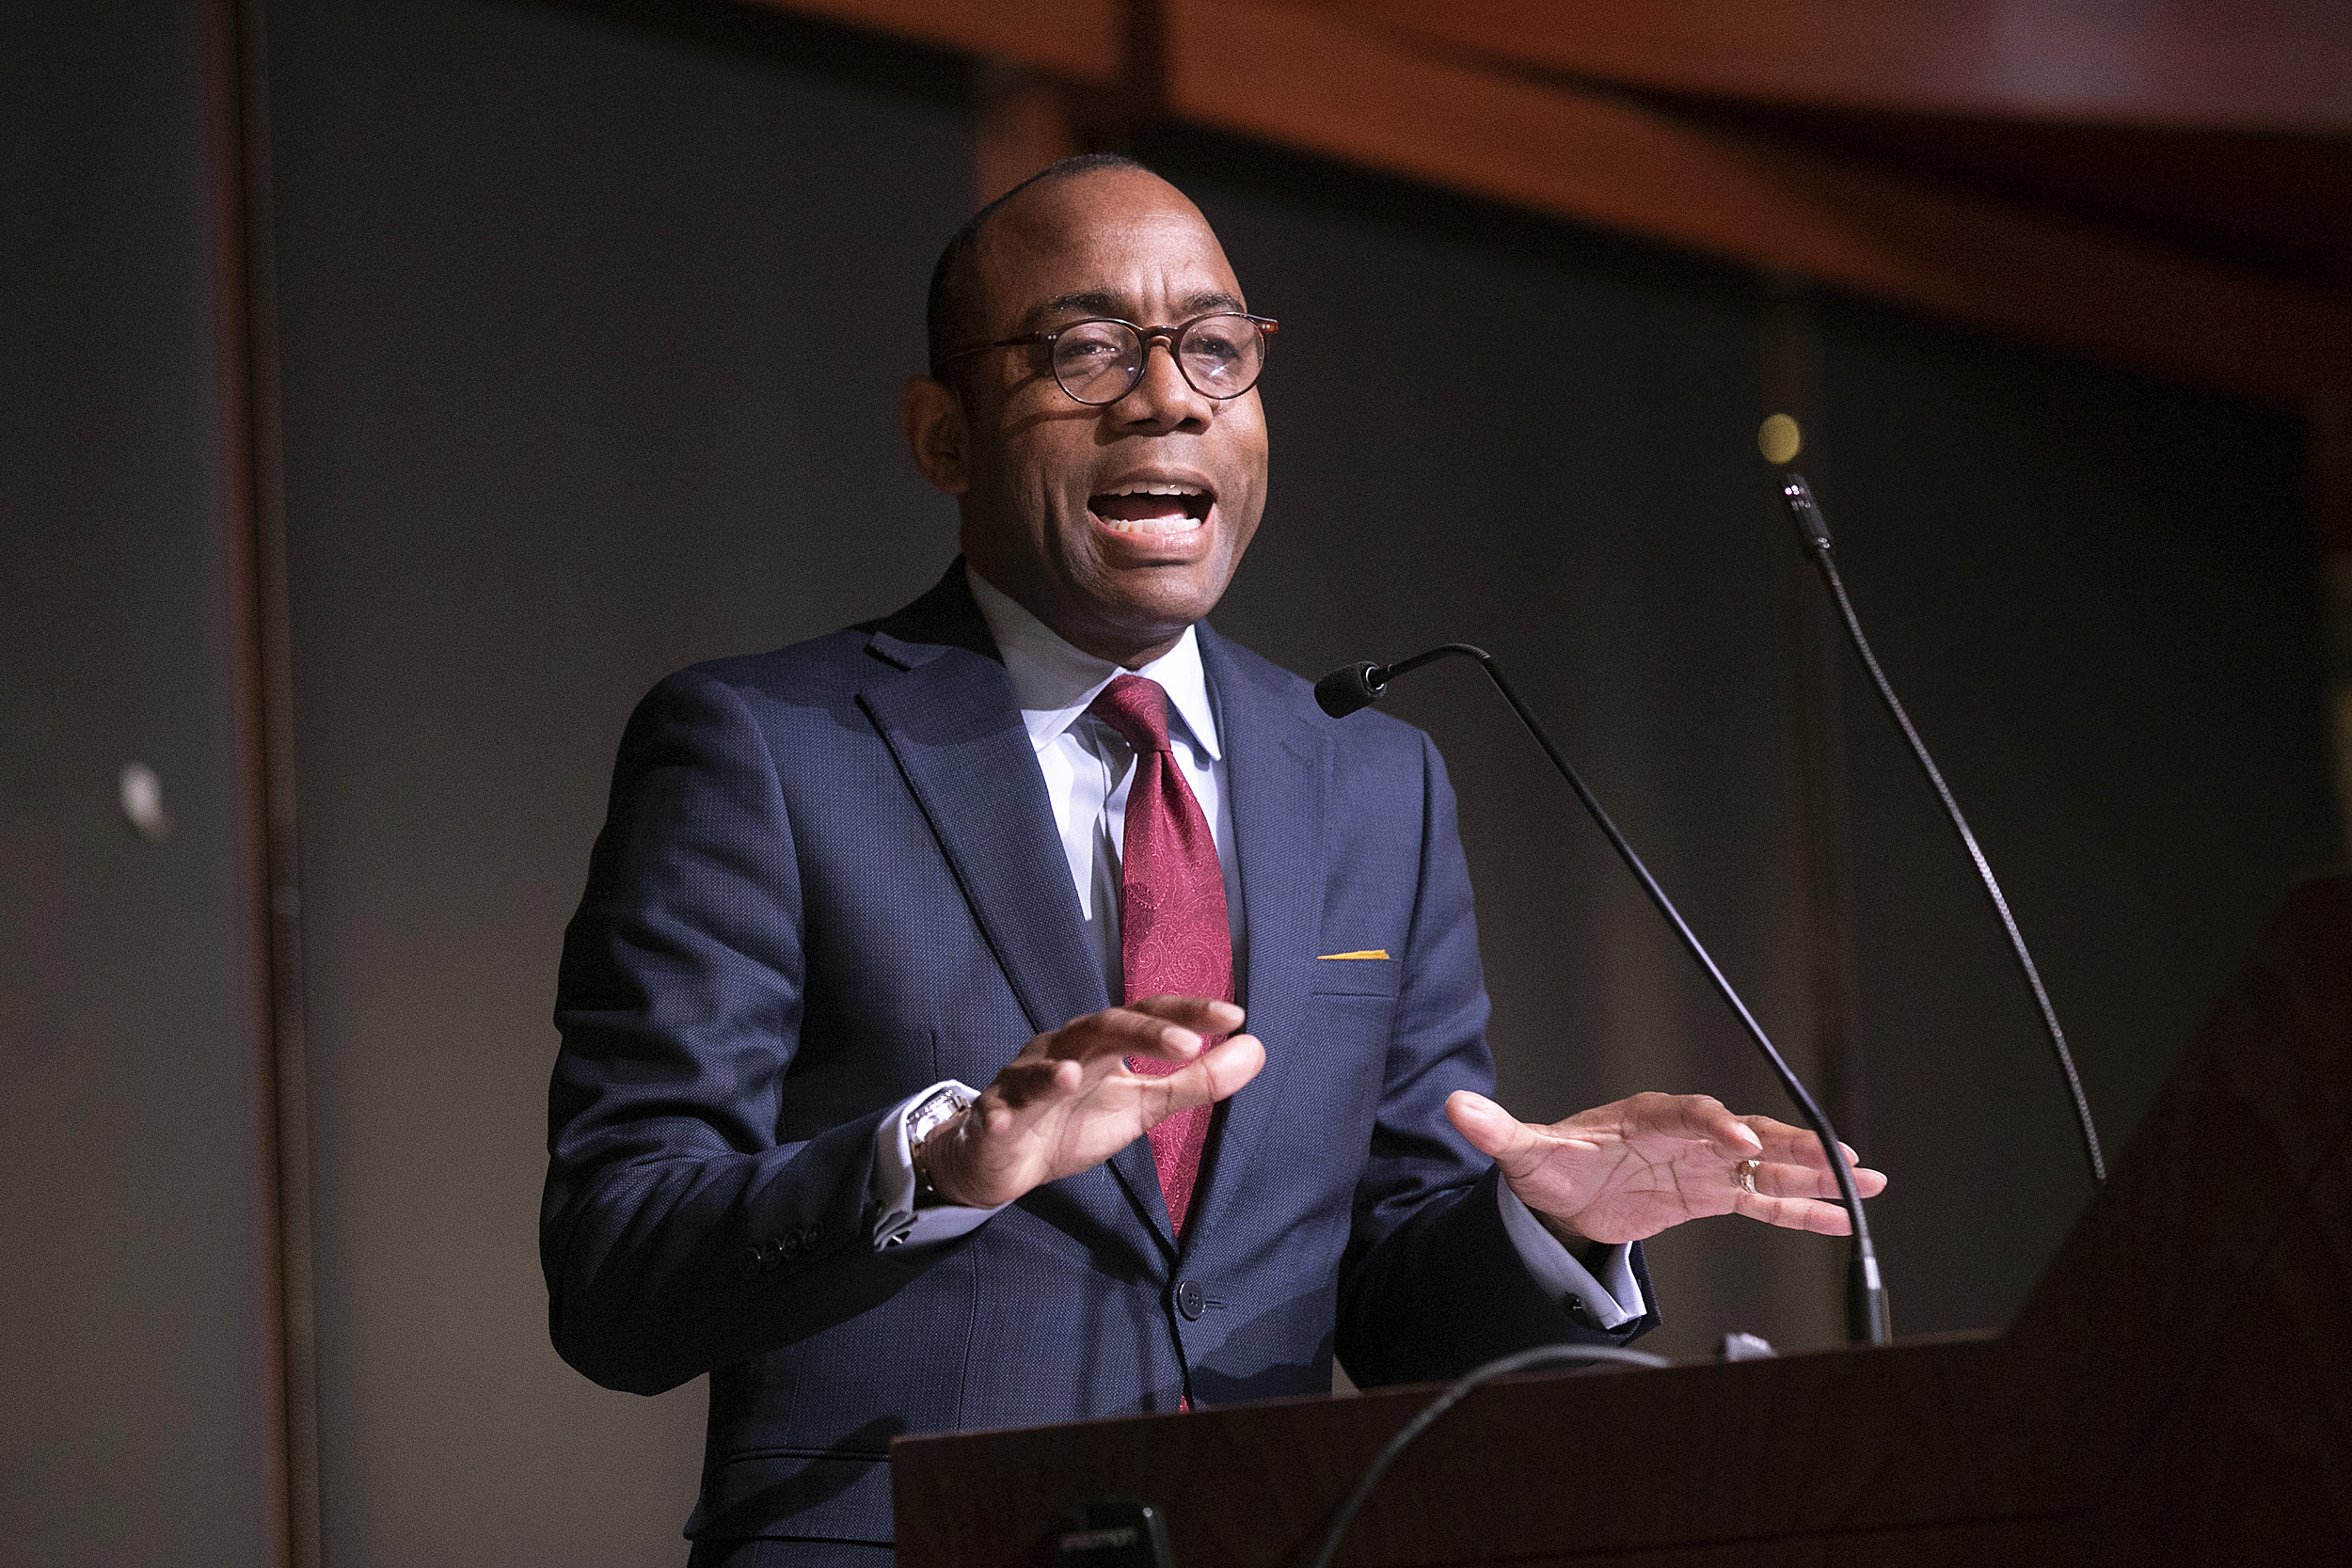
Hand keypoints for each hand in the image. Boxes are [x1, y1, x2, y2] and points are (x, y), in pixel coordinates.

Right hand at [923, 996, 1265, 1208]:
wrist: (1007, 1158)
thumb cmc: (1075, 1121)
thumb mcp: (1144, 1105)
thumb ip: (1196, 1081)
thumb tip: (1256, 1048)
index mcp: (1104, 1042)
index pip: (1148, 1015)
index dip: (1187, 1012)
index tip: (1234, 1016)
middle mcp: (1064, 1048)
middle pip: (1101, 1027)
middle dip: (1141, 1033)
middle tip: (1188, 1043)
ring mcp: (1024, 1081)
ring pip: (1040, 1068)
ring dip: (1055, 1072)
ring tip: (1076, 1075)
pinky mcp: (994, 1116)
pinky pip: (994, 1112)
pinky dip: (997, 1116)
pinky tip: (1003, 1123)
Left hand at [1445, 1089, 1888, 1248]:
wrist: (1559, 1193)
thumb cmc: (1548, 1165)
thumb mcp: (1522, 1151)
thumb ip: (1496, 1130)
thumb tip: (1455, 1106)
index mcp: (1648, 1116)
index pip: (1693, 1114)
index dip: (1720, 1128)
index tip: (1745, 1149)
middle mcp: (1686, 1134)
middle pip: (1747, 1133)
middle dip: (1791, 1145)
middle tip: (1839, 1156)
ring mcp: (1704, 1165)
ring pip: (1768, 1168)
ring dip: (1816, 1174)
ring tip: (1868, 1183)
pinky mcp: (1711, 1195)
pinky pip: (1764, 1204)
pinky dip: (1801, 1209)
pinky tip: (1841, 1218)